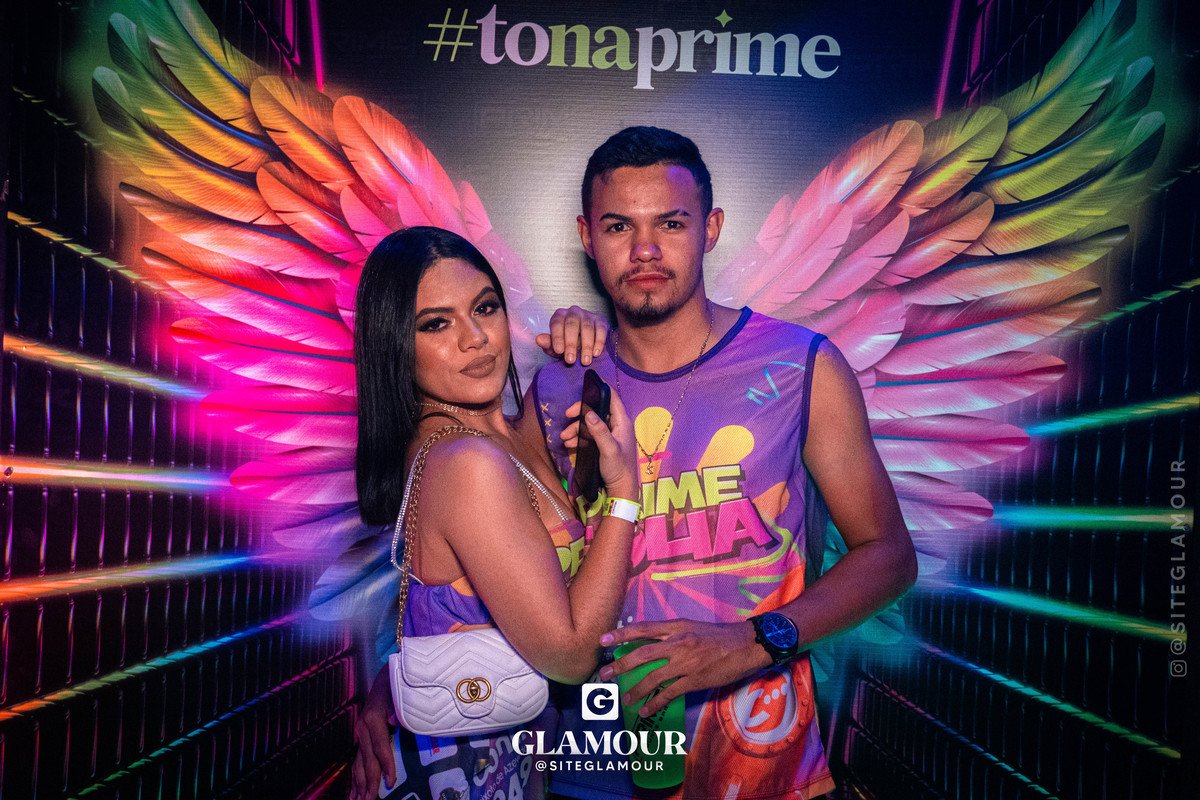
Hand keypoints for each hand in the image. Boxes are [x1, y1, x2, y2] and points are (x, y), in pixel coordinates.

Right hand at [350, 667, 396, 799]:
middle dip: (369, 783)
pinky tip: (355, 791)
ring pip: (359, 763)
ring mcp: (360, 733)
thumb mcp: (400, 694)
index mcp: (373, 719)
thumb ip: (398, 709)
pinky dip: (357, 777)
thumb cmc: (397, 686)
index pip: (380, 747)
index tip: (391, 782)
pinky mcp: (361, 737)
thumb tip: (394, 720)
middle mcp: (363, 728)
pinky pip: (358, 760)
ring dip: (359, 785)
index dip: (385, 765)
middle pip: (367, 760)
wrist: (386, 676)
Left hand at [536, 306, 608, 365]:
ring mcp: (588, 315)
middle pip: (572, 324)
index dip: (557, 337)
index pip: (556, 323)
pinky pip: (600, 329)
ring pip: (587, 327)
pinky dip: (599, 341)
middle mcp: (573, 312)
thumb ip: (549, 344)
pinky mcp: (601, 321)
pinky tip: (596, 353)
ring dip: (586, 345)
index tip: (559, 351)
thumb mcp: (557, 347)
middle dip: (571, 343)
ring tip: (585, 361)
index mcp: (559, 316)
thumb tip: (539, 340)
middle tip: (571, 360)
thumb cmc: (568, 344)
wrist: (587, 344)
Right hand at [560, 389, 636, 499]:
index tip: (585, 385)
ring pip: (589, 423)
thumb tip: (588, 412)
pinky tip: (569, 445)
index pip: (612, 398)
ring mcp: (608, 434)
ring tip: (564, 438)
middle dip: (580, 412)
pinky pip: (588, 435)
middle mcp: (616, 425)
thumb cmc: (619, 468)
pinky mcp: (602, 444)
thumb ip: (599, 430)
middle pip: (597, 410)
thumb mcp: (609, 449)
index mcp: (622, 422)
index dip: (600, 389)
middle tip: (567, 415)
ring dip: (576, 428)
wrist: (620, 489)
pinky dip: (578, 437)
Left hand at [597, 619, 772, 716]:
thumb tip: (650, 641)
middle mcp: (678, 643)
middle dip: (621, 664)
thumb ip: (671, 632)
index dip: (622, 634)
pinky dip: (655, 703)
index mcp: (676, 627)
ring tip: (624, 698)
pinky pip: (669, 693)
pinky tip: (645, 711)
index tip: (603, 639)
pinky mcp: (694, 680)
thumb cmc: (719, 635)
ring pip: (653, 676)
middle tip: (604, 673)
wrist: (746, 644)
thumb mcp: (692, 626)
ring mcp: (686, 662)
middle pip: (642, 653)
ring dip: (636, 689)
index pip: (643, 628)